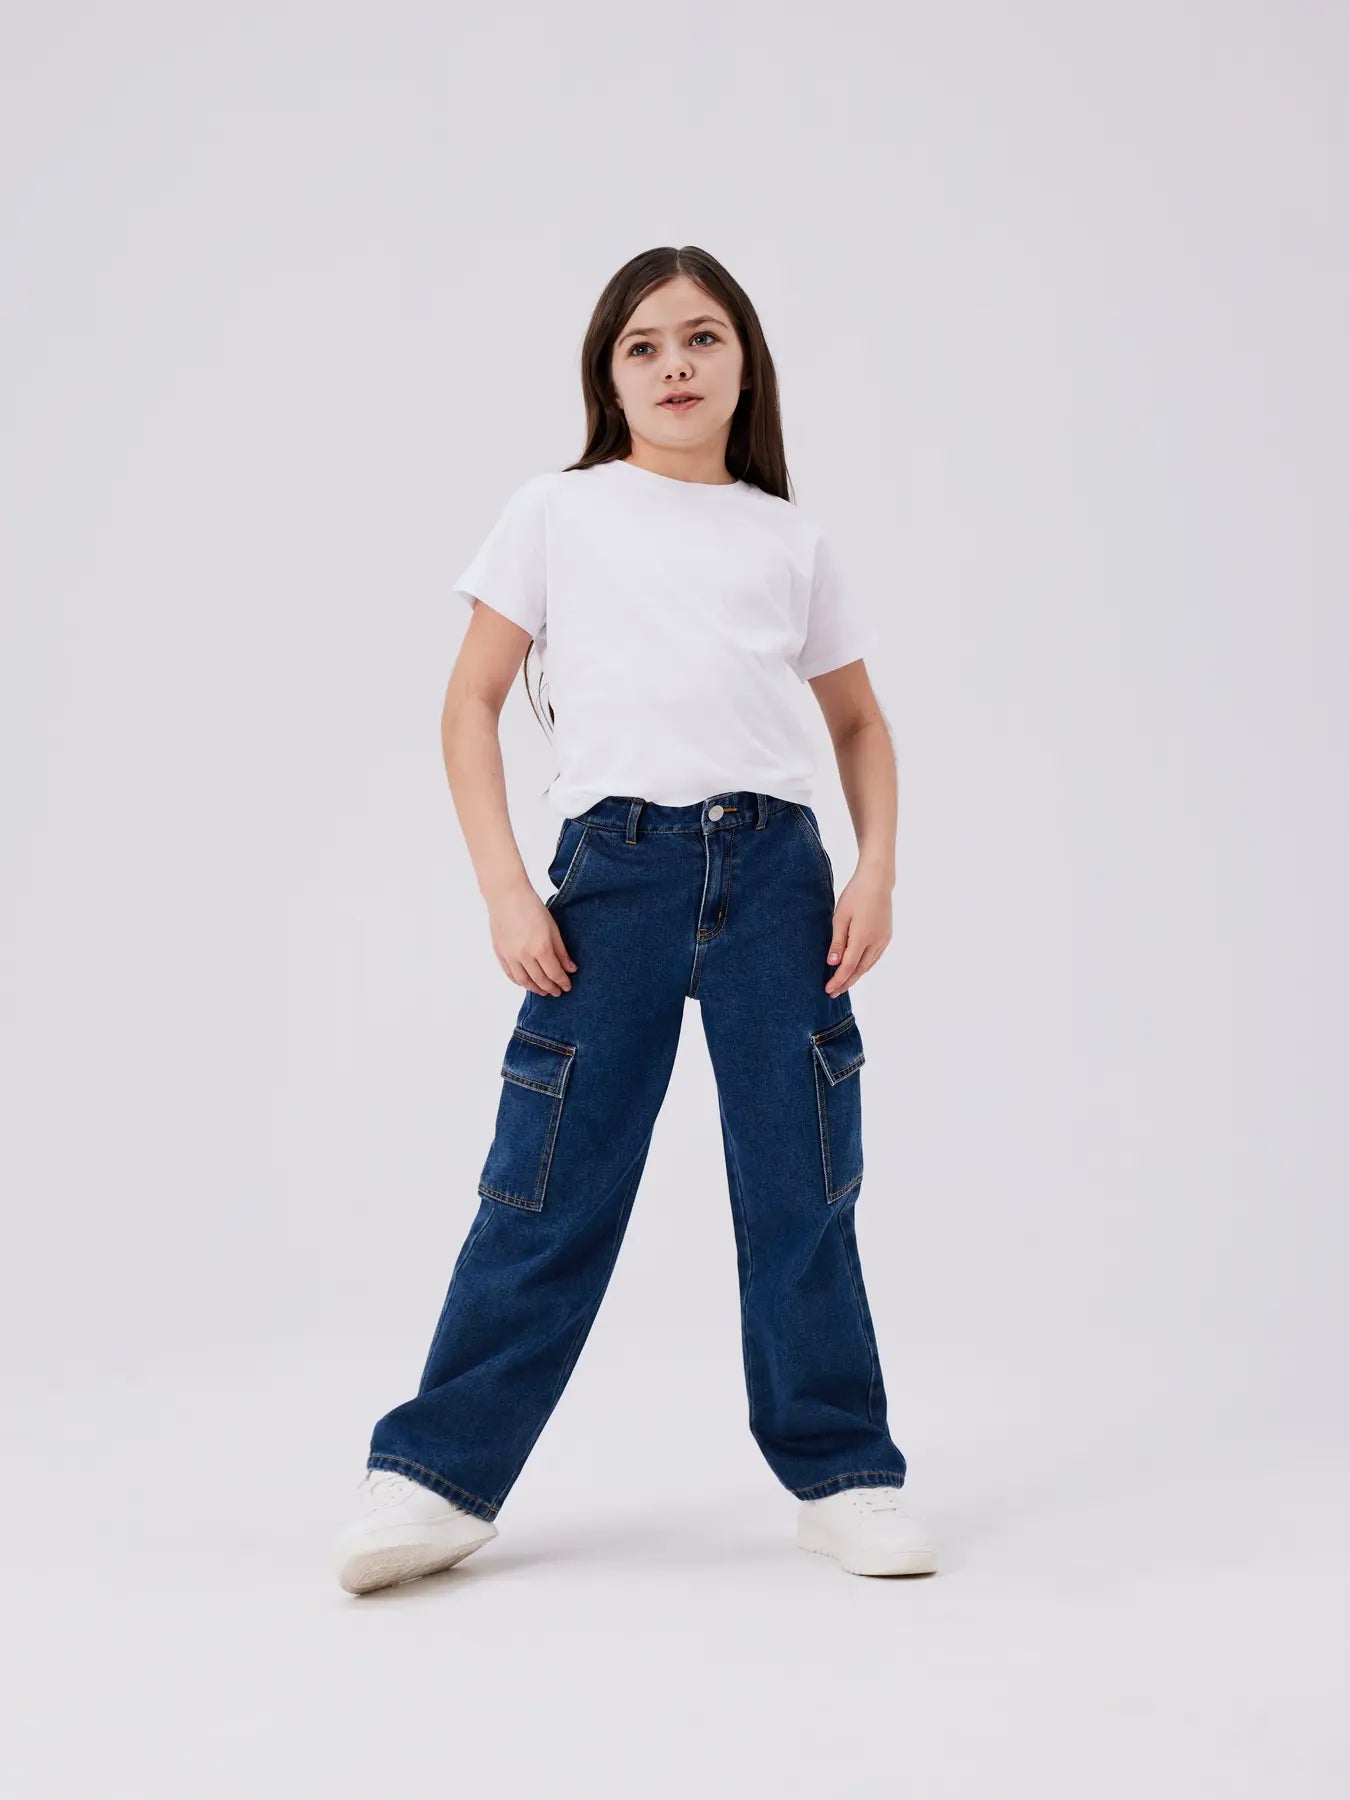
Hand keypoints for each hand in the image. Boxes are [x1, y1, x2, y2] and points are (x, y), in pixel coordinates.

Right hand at [488, 882, 577, 996]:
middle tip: (557, 992)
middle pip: (540, 980)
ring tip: (543, 991)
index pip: (554, 973)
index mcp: (540, 948)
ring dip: (535, 989)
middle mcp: (524, 955)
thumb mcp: (552, 928)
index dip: (562, 982)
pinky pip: (510, 974)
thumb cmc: (532, 907)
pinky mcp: (500, 953)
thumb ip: (561, 951)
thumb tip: (571, 969)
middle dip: (550, 988)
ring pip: (524, 981)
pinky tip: (526, 983)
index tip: (567, 986)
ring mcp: (510, 956)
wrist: (506, 896)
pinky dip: (519, 982)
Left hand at [824, 870, 891, 996]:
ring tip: (843, 984)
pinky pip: (874, 957)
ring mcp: (884, 939)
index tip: (828, 990)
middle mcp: (876, 942)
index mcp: (863, 938)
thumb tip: (833, 963)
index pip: (849, 966)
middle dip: (846, 983)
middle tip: (833, 993)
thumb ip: (838, 942)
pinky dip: (864, 966)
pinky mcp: (887, 936)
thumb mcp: (840, 917)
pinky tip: (856, 969)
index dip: (838, 980)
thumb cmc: (855, 895)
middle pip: (860, 970)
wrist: (877, 881)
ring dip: (855, 976)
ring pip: (868, 965)